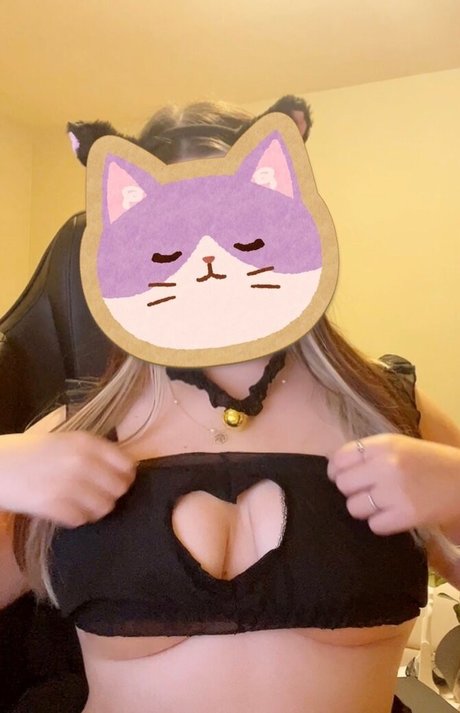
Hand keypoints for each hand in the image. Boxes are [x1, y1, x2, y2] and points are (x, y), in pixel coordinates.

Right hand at [0, 431, 135, 526]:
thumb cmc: (30, 451)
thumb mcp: (65, 440)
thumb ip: (94, 451)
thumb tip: (125, 467)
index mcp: (86, 442)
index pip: (127, 464)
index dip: (125, 475)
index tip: (118, 480)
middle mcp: (82, 461)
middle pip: (119, 488)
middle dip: (111, 494)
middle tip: (98, 494)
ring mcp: (68, 484)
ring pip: (104, 507)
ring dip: (96, 509)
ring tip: (82, 504)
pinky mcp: (53, 506)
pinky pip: (82, 519)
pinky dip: (77, 518)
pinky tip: (66, 510)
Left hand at [327, 434, 459, 534]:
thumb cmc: (428, 462)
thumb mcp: (398, 445)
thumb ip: (368, 454)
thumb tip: (333, 468)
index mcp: (383, 444)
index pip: (339, 459)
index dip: (336, 471)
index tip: (342, 477)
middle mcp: (386, 465)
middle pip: (343, 484)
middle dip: (351, 491)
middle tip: (366, 493)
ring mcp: (395, 491)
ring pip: (354, 507)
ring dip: (364, 509)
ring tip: (381, 505)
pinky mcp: (406, 515)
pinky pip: (374, 525)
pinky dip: (381, 523)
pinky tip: (393, 515)